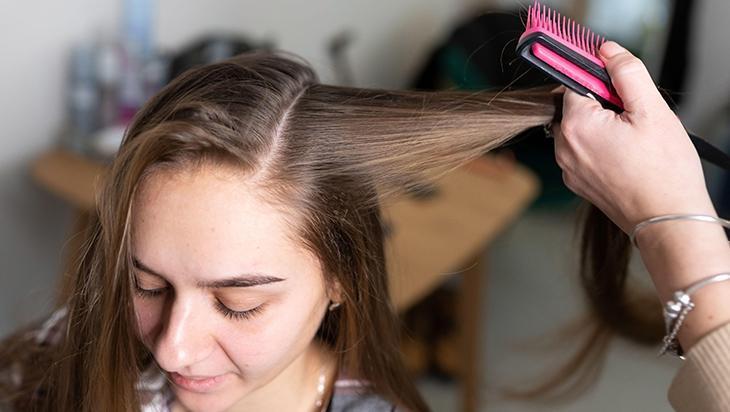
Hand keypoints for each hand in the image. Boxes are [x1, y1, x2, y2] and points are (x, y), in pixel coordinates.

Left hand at [552, 42, 714, 233]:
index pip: (573, 83)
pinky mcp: (577, 182)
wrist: (666, 219)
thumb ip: (626, 73)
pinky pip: (581, 152)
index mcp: (575, 125)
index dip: (599, 81)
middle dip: (600, 104)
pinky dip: (599, 148)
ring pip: (577, 130)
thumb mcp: (651, 110)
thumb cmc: (663, 171)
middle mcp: (563, 148)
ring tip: (631, 141)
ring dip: (599, 126)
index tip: (620, 90)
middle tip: (632, 118)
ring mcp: (568, 168)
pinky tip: (626, 157)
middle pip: (573, 107)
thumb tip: (608, 51)